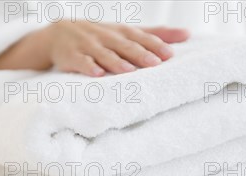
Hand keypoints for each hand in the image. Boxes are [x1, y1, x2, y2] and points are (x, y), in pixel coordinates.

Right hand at [0, 21, 188, 76]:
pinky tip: (97, 74)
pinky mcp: (71, 57)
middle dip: (139, 54)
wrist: (58, 33)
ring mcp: (87, 46)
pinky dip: (88, 67)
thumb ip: (155, 34)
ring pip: (104, 54)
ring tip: (129, 72)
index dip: (154, 44)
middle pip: (124, 45)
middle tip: (155, 64)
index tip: (169, 55)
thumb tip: (187, 34)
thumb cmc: (100, 36)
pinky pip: (80, 62)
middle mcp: (105, 36)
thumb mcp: (125, 32)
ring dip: (116, 62)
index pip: (139, 37)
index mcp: (120, 31)